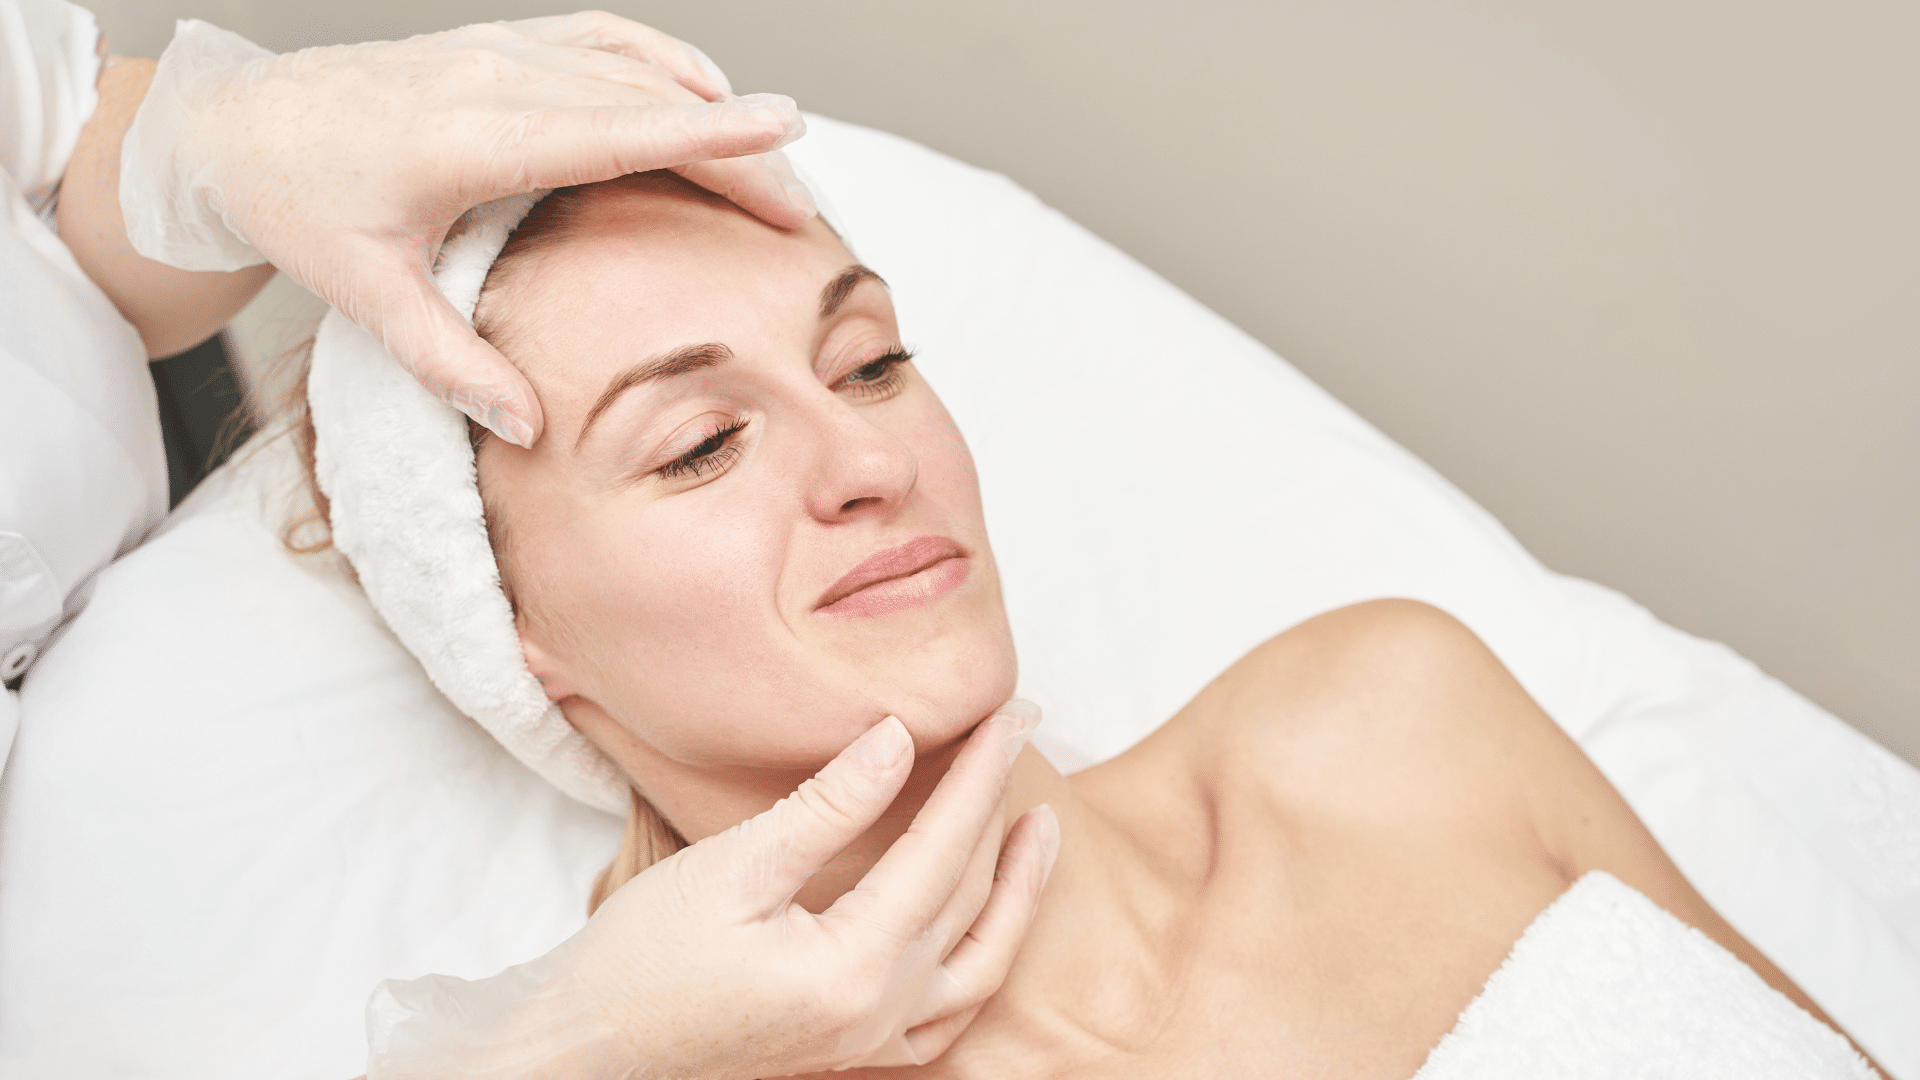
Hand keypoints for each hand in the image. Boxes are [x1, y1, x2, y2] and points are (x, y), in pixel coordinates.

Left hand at [118, 12, 814, 446]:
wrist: (236, 125)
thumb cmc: (298, 207)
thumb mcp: (365, 296)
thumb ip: (450, 363)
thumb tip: (527, 426)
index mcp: (466, 139)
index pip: (614, 129)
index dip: (707, 130)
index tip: (784, 126)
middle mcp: (490, 78)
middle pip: (646, 103)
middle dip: (735, 150)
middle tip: (800, 211)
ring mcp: (497, 49)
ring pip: (634, 65)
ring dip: (710, 109)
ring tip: (773, 166)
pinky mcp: (499, 43)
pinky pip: (604, 38)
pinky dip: (665, 62)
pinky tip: (702, 94)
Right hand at [364, 701, 1058, 1079]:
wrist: (584, 1052)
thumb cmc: (640, 961)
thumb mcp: (732, 867)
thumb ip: (826, 807)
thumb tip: (899, 738)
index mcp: (854, 968)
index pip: (942, 850)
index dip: (980, 773)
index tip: (1011, 710)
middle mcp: (879, 1016)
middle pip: (973, 901)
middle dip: (1003, 813)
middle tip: (1027, 737)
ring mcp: (870, 1044)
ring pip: (981, 969)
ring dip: (1016, 897)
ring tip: (1036, 833)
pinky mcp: (850, 1054)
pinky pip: (947, 1016)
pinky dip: (979, 961)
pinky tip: (980, 925)